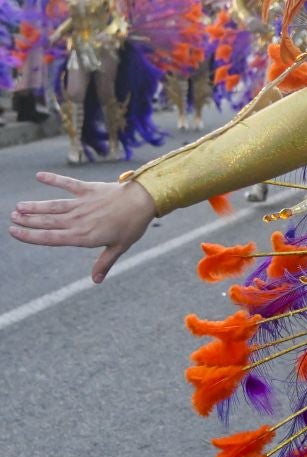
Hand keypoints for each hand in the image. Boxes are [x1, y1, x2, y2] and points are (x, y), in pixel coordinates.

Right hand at [9, 171, 156, 282]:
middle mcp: (78, 220)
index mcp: (83, 236)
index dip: (30, 235)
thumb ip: (104, 263)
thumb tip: (95, 281)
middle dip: (28, 220)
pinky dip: (53, 179)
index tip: (14, 232)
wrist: (143, 201)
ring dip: (35, 206)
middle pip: (47, 222)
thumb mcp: (119, 248)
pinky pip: (67, 183)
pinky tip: (39, 175)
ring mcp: (81, 203)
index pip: (50, 238)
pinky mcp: (87, 189)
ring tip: (19, 206)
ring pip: (53, 206)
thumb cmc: (132, 226)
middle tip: (11, 217)